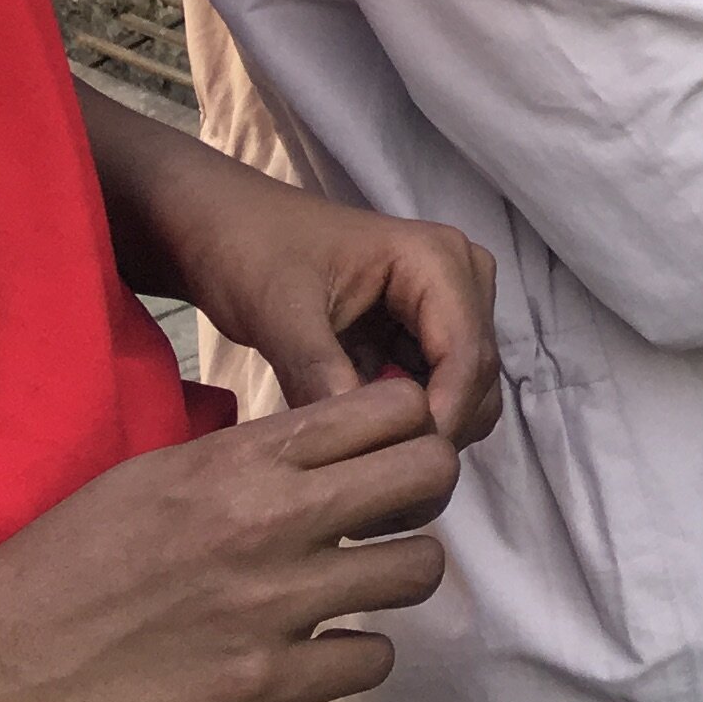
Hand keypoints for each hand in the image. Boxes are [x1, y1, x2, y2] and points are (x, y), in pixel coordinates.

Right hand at [0, 381, 459, 701]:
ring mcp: (273, 606)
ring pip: (420, 569)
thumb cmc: (69, 562)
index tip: (388, 452)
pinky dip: (355, 658)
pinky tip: (319, 652)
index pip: (393, 406)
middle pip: (430, 473)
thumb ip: (255, 454)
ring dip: (397, 577)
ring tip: (358, 586)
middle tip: (392, 517)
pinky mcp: (262, 687)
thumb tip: (334, 439)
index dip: (408, 426)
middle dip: (425, 491)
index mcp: (243, 460)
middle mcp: (271, 521)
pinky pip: (374, 660)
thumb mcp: (162, 474)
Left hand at [88, 95, 501, 449]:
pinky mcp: (423, 329)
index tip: (393, 466)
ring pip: (466, 387)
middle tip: (374, 474)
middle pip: (479, 375)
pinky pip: (436, 385)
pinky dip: (408, 417)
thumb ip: (318, 370)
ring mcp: (446, 304)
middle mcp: (461, 279)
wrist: (223, 227)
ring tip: (364, 458)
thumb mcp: (278, 311)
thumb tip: (359, 442)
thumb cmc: (251, 252)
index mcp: (438, 261)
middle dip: (438, 429)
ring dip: (426, 428)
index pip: (468, 356)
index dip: (442, 418)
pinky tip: (362, 435)